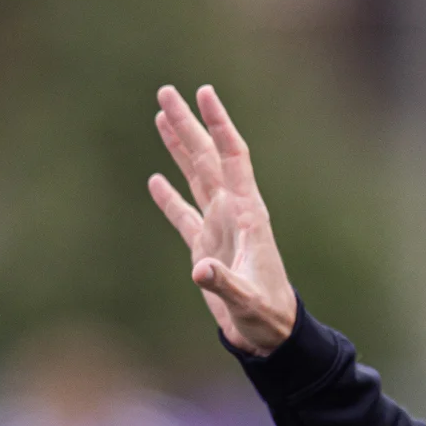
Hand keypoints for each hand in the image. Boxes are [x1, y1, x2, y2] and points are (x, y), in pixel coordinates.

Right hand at [147, 84, 297, 355]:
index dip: (218, 125)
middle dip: (189, 125)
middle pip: (208, 158)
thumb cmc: (266, 316)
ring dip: (180, 148)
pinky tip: (155, 179)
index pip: (232, 158)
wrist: (270, 334)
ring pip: (196, 177)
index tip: (203, 93)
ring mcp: (219, 227)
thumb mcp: (247, 300)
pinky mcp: (206, 247)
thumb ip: (224, 284)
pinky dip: (170, 198)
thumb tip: (201, 270)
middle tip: (167, 91)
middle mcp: (234, 212)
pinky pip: (184, 215)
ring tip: (162, 116)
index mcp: (248, 214)